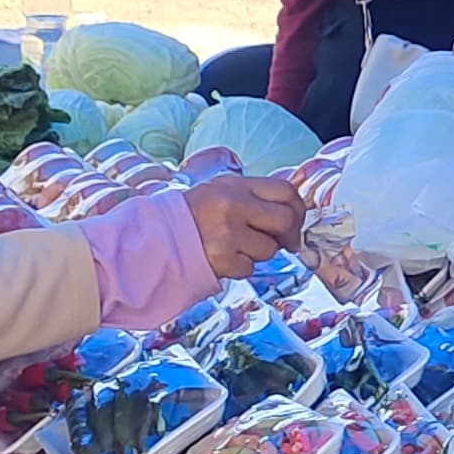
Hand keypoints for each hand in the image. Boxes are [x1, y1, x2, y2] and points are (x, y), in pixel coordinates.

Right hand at [180, 174, 304, 278]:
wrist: (156, 238)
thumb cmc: (192, 215)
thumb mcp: (221, 191)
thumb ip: (254, 196)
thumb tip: (291, 211)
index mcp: (234, 185)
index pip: (286, 190)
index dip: (298, 209)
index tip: (295, 221)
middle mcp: (232, 206)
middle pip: (285, 220)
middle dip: (289, 235)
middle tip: (285, 243)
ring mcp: (227, 233)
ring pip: (269, 249)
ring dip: (259, 253)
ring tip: (236, 246)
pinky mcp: (222, 259)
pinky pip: (249, 268)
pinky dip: (241, 266)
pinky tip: (223, 257)